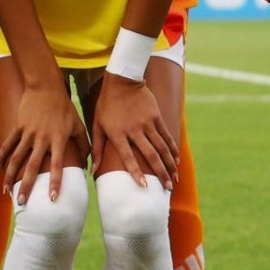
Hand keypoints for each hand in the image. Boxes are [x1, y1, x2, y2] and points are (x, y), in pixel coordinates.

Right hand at [0, 80, 88, 203]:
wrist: (45, 87)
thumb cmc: (65, 108)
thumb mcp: (79, 126)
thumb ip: (84, 146)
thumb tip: (88, 166)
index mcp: (58, 140)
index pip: (57, 165)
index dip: (55, 182)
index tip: (52, 198)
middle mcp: (42, 138)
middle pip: (32, 166)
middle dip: (26, 185)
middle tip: (22, 202)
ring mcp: (28, 133)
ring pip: (16, 158)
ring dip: (10, 175)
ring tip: (6, 191)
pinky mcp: (18, 127)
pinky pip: (8, 144)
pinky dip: (2, 157)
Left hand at [90, 75, 178, 189]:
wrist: (122, 80)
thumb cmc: (106, 105)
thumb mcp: (97, 124)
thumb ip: (96, 148)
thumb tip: (92, 170)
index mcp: (117, 133)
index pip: (128, 156)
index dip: (136, 172)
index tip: (144, 186)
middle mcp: (133, 129)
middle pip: (150, 155)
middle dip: (160, 173)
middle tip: (168, 188)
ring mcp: (147, 123)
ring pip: (161, 147)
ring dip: (170, 164)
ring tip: (175, 178)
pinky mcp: (156, 117)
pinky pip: (166, 136)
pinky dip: (172, 149)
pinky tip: (176, 160)